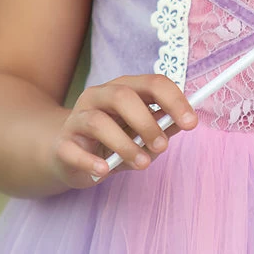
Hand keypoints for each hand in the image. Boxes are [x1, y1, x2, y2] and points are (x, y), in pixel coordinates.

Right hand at [47, 74, 197, 188]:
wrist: (69, 156)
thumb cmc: (114, 141)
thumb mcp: (142, 134)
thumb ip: (162, 127)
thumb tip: (184, 122)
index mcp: (124, 88)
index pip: (153, 83)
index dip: (174, 101)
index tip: (191, 123)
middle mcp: (99, 96)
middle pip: (123, 96)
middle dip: (147, 122)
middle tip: (162, 147)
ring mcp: (77, 118)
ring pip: (98, 122)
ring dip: (125, 145)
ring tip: (142, 164)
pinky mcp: (62, 143)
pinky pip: (73, 150)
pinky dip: (91, 162)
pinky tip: (105, 171)